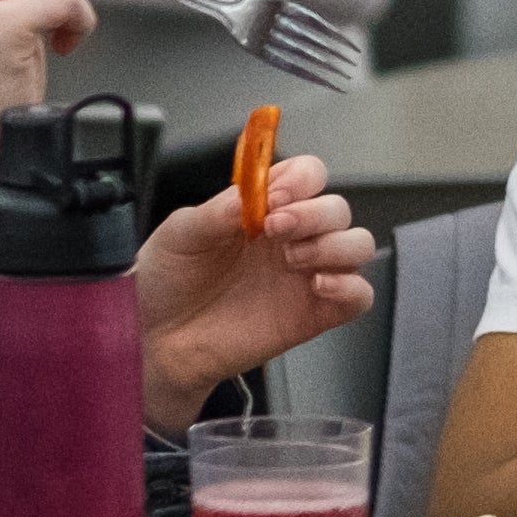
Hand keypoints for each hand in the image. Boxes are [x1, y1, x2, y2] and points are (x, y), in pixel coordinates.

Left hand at [139, 148, 381, 427]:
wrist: (158, 341)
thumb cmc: (168, 283)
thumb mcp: (181, 234)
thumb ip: (218, 211)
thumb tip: (250, 196)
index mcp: (264, 210)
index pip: (308, 175)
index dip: (300, 180)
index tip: (273, 197)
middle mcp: (291, 238)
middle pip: (337, 208)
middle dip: (314, 213)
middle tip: (277, 228)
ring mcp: (305, 276)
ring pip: (358, 245)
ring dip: (335, 245)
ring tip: (293, 259)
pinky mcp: (313, 314)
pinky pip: (359, 296)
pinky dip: (351, 287)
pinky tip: (317, 286)